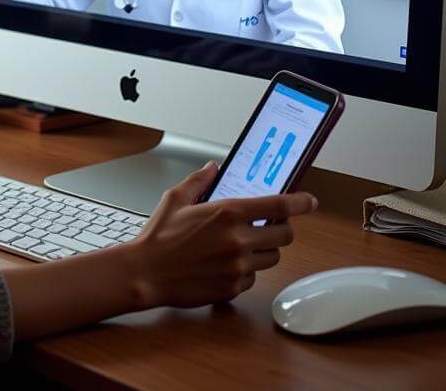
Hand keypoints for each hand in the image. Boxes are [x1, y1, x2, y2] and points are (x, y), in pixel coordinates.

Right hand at [130, 162, 317, 308]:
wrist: (146, 272)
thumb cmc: (158, 236)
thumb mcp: (175, 199)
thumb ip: (198, 181)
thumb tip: (212, 168)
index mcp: (227, 213)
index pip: (278, 206)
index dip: (299, 202)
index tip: (309, 201)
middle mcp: (239, 240)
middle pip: (285, 235)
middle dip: (281, 228)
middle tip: (268, 225)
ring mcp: (239, 266)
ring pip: (272, 257)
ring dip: (265, 249)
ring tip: (244, 244)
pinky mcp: (234, 287)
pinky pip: (254, 277)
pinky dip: (247, 270)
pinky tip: (227, 263)